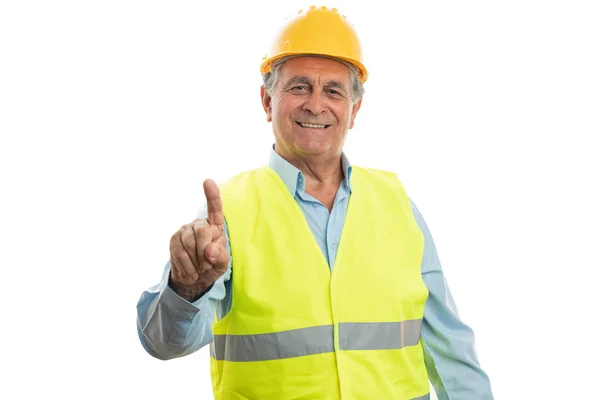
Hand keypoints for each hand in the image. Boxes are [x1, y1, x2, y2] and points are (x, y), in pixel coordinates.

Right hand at [168, 179, 228, 301]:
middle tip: (207, 265)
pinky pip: (179, 252)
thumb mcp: (222, 264)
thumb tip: (210, 250)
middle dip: (205, 251)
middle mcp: (199, 224)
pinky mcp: (173, 240)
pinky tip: (192, 271)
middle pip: (202, 231)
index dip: (212, 195)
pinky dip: (187, 266)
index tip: (208, 181)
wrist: (194, 278)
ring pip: (188, 242)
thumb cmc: (212, 265)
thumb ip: (221, 257)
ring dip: (196, 261)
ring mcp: (185, 231)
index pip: (215, 208)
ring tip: (200, 268)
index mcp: (215, 225)